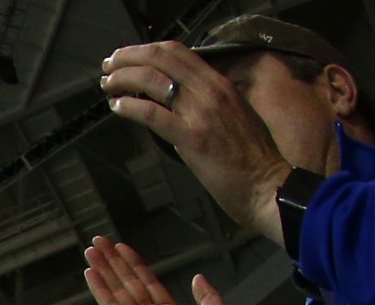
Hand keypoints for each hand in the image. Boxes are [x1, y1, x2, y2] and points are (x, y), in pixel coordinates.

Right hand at [83, 239, 239, 304]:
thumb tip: (197, 277)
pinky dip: (100, 290)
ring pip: (117, 291)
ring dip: (103, 269)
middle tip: (97, 242)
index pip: (147, 283)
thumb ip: (205, 295)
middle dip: (113, 262)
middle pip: (127, 283)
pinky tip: (90, 273)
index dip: (134, 264)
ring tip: (90, 250)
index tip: (121, 247)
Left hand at [97, 41, 295, 236]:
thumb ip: (204, 102)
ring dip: (123, 79)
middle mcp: (211, 91)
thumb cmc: (249, 157)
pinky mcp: (191, 137)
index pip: (179, 52)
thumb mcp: (231, 115)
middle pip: (161, 59)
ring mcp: (201, 112)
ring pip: (153, 81)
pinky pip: (152, 114)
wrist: (266, 184)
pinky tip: (116, 107)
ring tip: (107, 85)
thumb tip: (173, 98)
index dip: (147, 50)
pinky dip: (129, 107)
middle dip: (128, 58)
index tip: (128, 57)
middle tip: (109, 66)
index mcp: (220, 84)